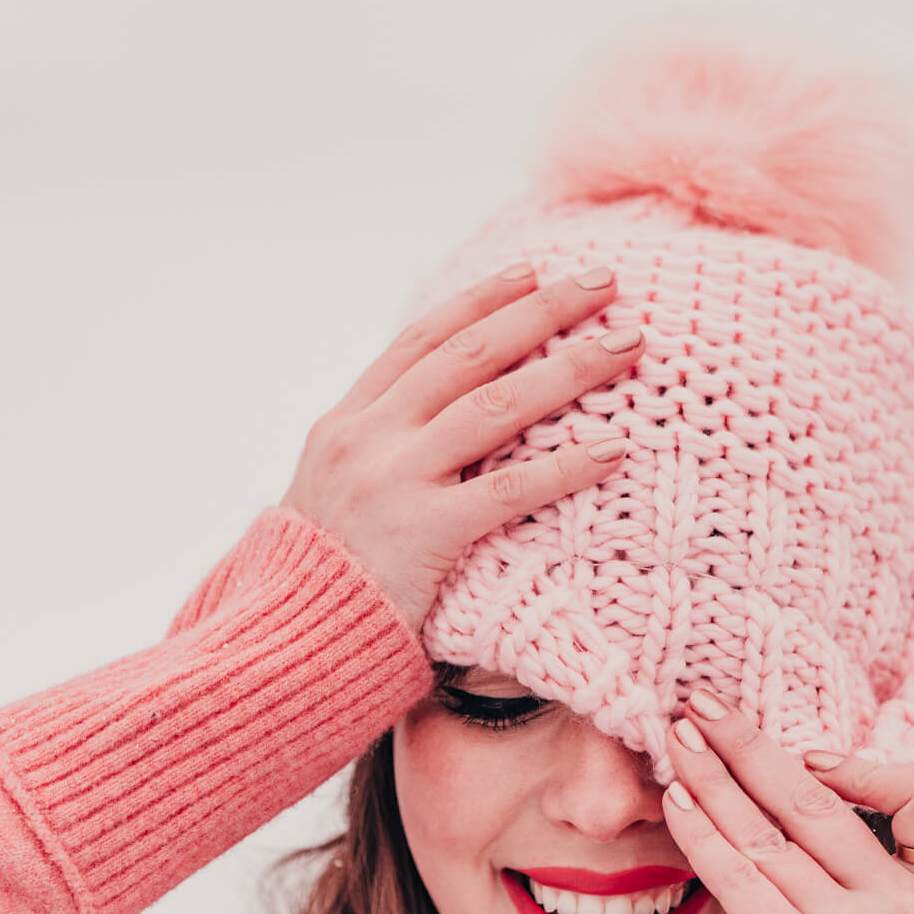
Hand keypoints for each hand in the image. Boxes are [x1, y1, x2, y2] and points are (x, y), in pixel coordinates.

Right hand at [282, 262, 643, 633]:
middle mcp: (369, 436)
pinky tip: (615, 448)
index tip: (531, 273)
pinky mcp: (424, 532)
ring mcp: (395, 480)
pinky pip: (510, 489)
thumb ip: (378, 448)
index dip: (481, 302)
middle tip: (602, 283)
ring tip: (626, 343)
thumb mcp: (332, 492)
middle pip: (470, 354)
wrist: (288, 640)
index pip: (422, 341)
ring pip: (497, 404)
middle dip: (541, 311)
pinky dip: (568, 464)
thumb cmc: (322, 577)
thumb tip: (436, 418)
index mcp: (346, 422)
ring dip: (570, 367)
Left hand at [661, 691, 913, 913]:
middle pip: (822, 802)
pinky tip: (677, 799)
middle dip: (754, 746)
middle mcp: (901, 912)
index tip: (812, 756)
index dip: (872, 767)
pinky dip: (703, 830)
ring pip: (771, 831)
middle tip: (703, 704)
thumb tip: (794, 782)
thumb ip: (860, 872)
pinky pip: (739, 874)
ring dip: (713, 777)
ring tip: (677, 739)